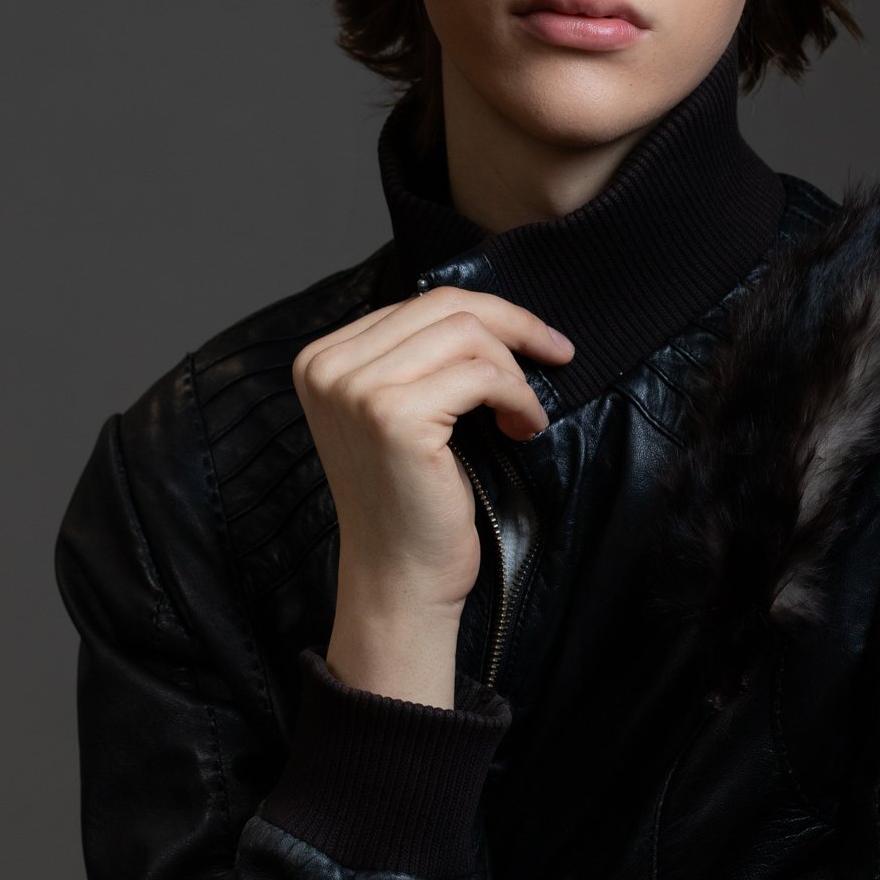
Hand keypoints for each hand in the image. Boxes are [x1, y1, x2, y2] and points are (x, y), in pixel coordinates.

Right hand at [292, 286, 573, 620]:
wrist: (399, 577)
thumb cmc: (411, 501)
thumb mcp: (401, 414)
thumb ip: (417, 359)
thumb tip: (489, 313)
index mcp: (322, 359)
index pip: (419, 302)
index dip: (490, 315)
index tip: (536, 342)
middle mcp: (328, 367)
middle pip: (444, 306)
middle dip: (514, 327)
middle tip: (557, 355)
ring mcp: (356, 390)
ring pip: (467, 334)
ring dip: (515, 372)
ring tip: (523, 415)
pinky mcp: (394, 416)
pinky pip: (482, 375)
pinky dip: (518, 397)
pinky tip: (523, 428)